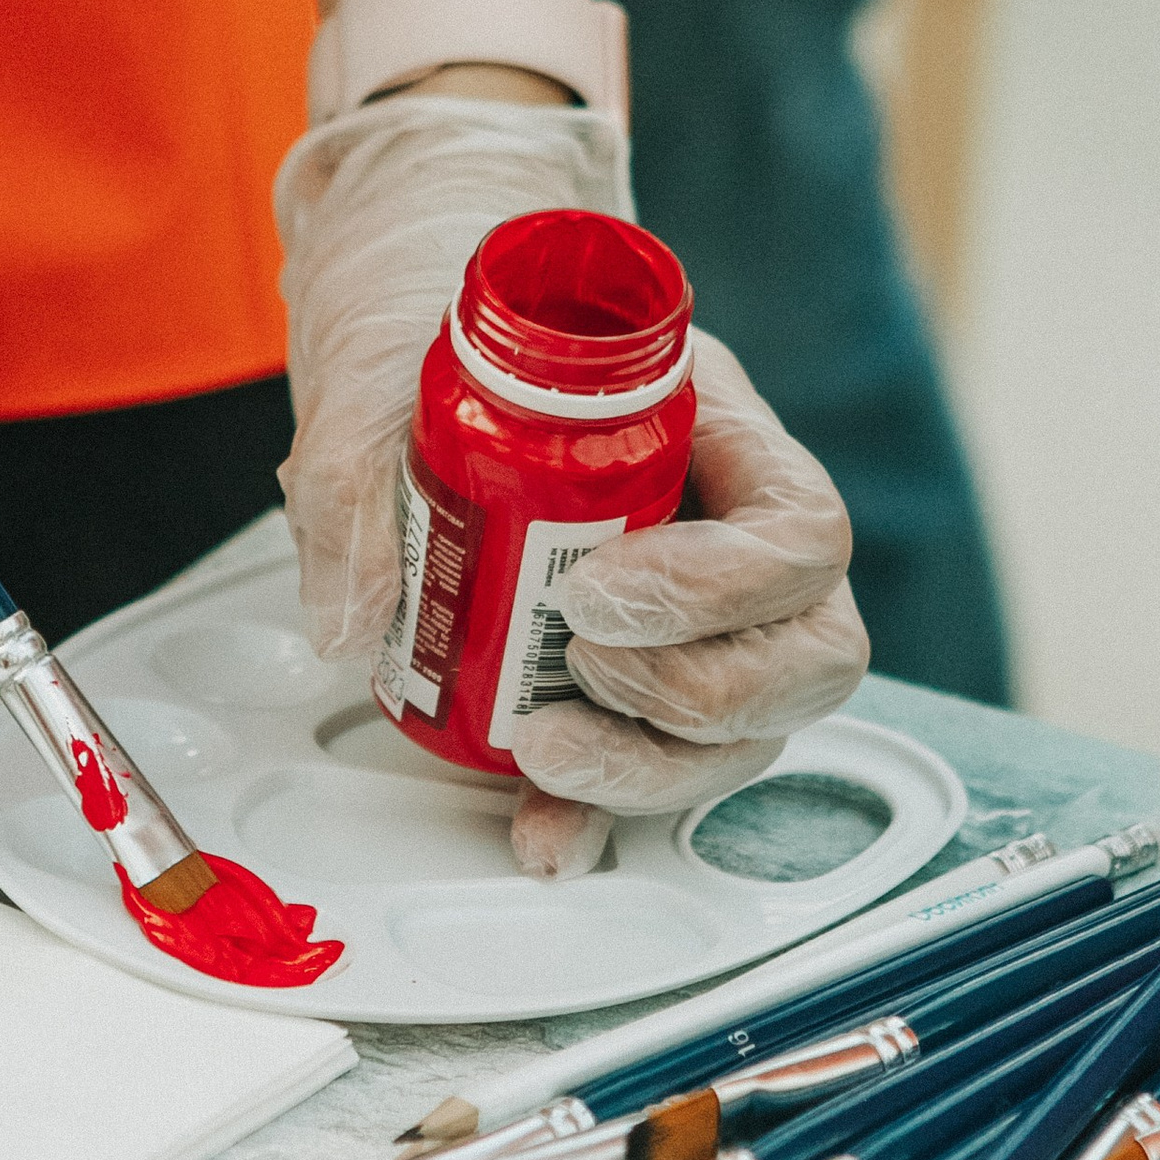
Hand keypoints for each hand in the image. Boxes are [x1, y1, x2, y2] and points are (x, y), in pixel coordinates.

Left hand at [275, 96, 867, 875]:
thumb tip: (350, 618)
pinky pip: (658, 766)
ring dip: (654, 765)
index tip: (594, 595)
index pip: (798, 531)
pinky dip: (599, 811)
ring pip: (752, 732)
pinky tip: (539, 827)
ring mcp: (703, 622)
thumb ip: (359, 465)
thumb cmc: (448, 332)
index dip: (718, 586)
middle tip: (576, 667)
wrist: (418, 347)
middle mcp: (736, 538)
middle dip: (699, 694)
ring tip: (542, 742)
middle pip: (809, 657)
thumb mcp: (396, 359)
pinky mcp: (638, 688)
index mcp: (721, 436)